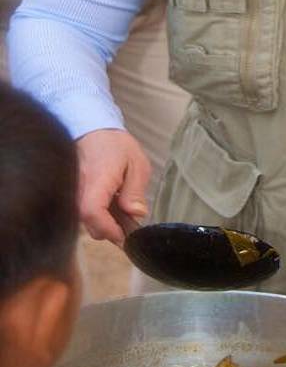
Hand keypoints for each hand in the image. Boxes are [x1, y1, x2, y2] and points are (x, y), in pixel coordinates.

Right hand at [77, 129, 151, 245]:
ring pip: (84, 222)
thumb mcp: (136, 164)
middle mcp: (78, 188)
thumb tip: (137, 213)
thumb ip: (135, 191)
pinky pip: (80, 214)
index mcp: (97, 179)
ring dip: (102, 222)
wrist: (92, 130)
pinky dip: (95, 215)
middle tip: (127, 222)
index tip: (125, 236)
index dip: (109, 229)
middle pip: (88, 225)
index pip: (92, 212)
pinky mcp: (68, 196)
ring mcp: (70, 193)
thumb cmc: (115, 146)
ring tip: (117, 206)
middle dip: (110, 230)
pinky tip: (106, 203)